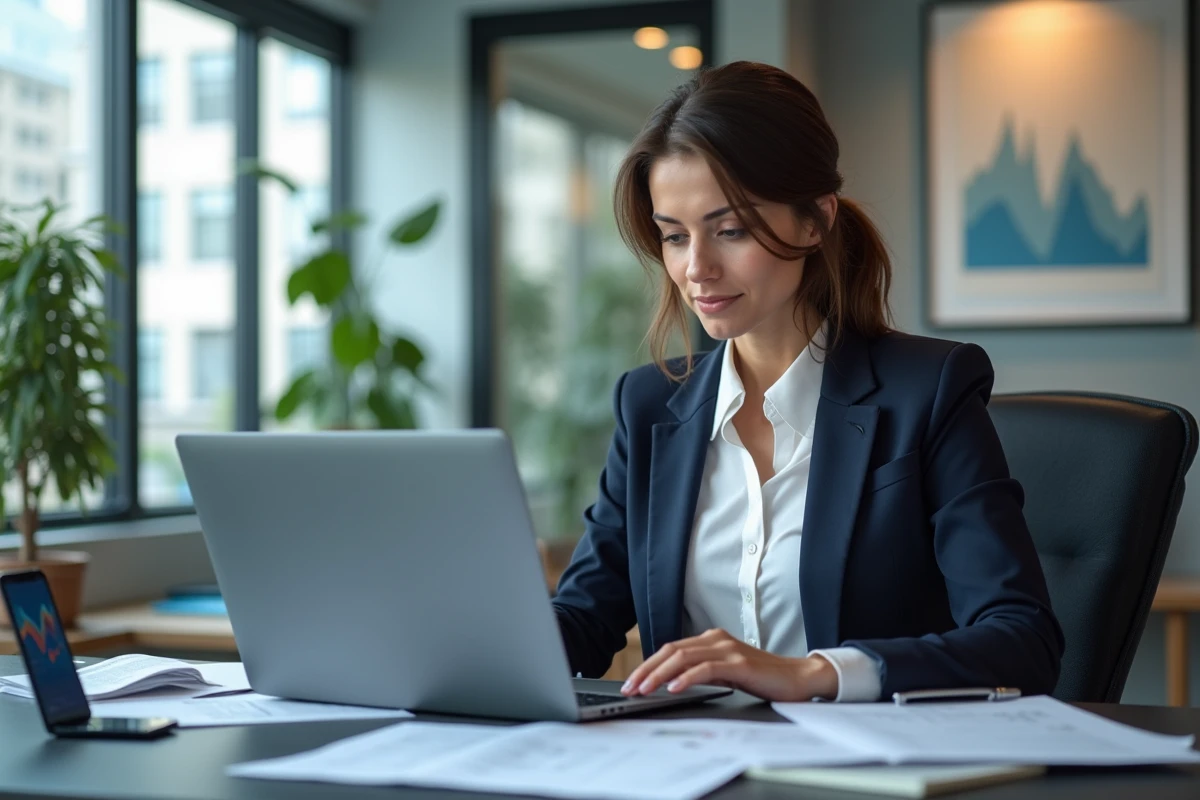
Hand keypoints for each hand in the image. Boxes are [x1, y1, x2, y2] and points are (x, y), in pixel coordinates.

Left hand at [619, 628, 838, 701]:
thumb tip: (670, 682)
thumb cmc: (761, 678)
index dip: (648, 665)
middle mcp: (716, 640)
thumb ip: (701, 672)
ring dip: (659, 674)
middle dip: (646, 670)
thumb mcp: (725, 673)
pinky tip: (674, 689)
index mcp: (710, 640)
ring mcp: (727, 649)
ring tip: (644, 689)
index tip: (631, 682)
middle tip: (629, 687)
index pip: (670, 649)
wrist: (797, 679)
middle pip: (671, 651)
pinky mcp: (739, 663)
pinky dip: (686, 678)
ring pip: (683, 658)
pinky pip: (706, 669)